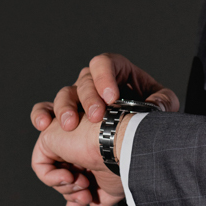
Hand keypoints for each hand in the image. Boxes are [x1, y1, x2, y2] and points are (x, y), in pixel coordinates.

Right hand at [31, 53, 179, 132]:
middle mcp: (94, 82)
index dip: (105, 77)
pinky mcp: (64, 118)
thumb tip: (156, 105)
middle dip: (89, 99)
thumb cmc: (147, 116)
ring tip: (70, 126)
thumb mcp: (162, 106)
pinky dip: (42, 115)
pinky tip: (44, 126)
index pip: (105, 63)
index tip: (112, 97)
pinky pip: (45, 111)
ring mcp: (77, 99)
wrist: (134, 142)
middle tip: (97, 117)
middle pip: (84, 81)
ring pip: (64, 95)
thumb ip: (163, 103)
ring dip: (65, 109)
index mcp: (117, 72)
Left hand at [31, 111, 129, 205]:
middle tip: (86, 197)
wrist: (121, 147)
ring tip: (82, 183)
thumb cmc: (122, 162)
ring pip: (52, 173)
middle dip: (72, 193)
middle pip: (63, 177)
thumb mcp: (110, 187)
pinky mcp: (50, 136)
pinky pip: (39, 165)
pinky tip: (69, 177)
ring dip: (65, 186)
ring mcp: (63, 139)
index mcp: (90, 153)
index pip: (75, 178)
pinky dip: (51, 179)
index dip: (79, 195)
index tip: (90, 201)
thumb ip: (99, 198)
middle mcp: (76, 143)